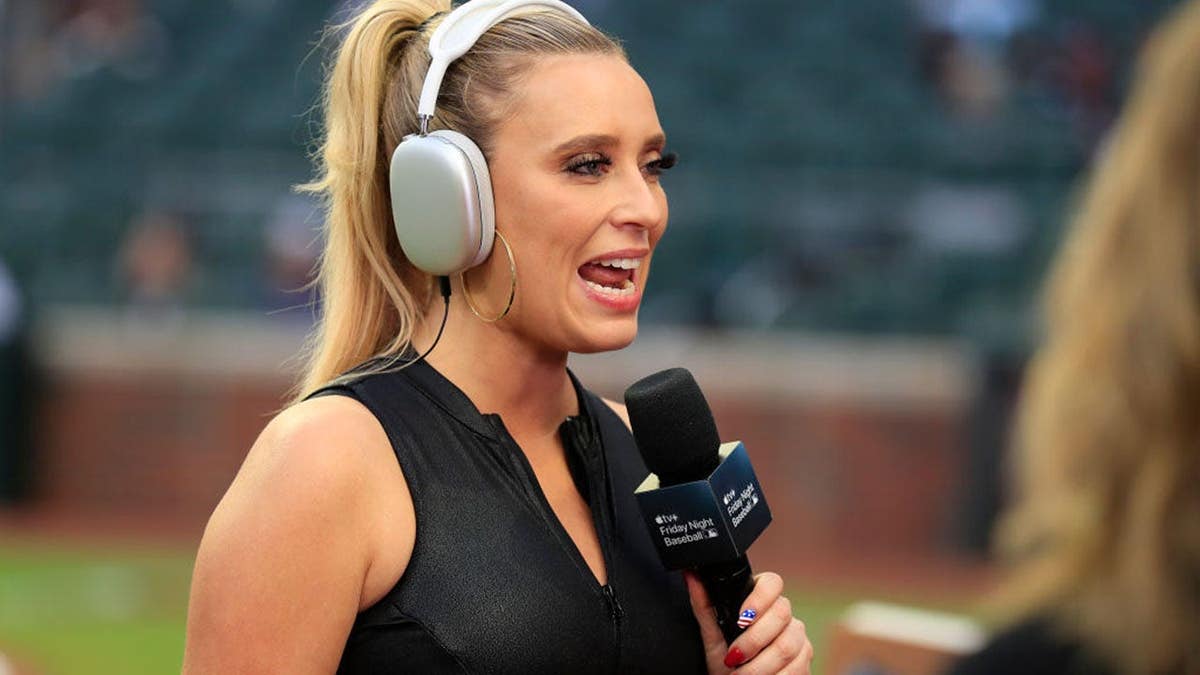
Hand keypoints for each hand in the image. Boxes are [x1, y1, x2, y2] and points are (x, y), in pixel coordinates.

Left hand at [685, 571, 812, 674]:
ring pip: (788, 645)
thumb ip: (704, 605)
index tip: (740, 620)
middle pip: (781, 613)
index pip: (772, 582)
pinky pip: (797, 667)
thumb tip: (691, 575)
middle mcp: (784, 613)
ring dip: (759, 666)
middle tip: (733, 658)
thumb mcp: (711, 636)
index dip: (759, 599)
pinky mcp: (806, 658)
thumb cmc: (724, 660)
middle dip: (753, 641)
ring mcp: (797, 635)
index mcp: (761, 599)